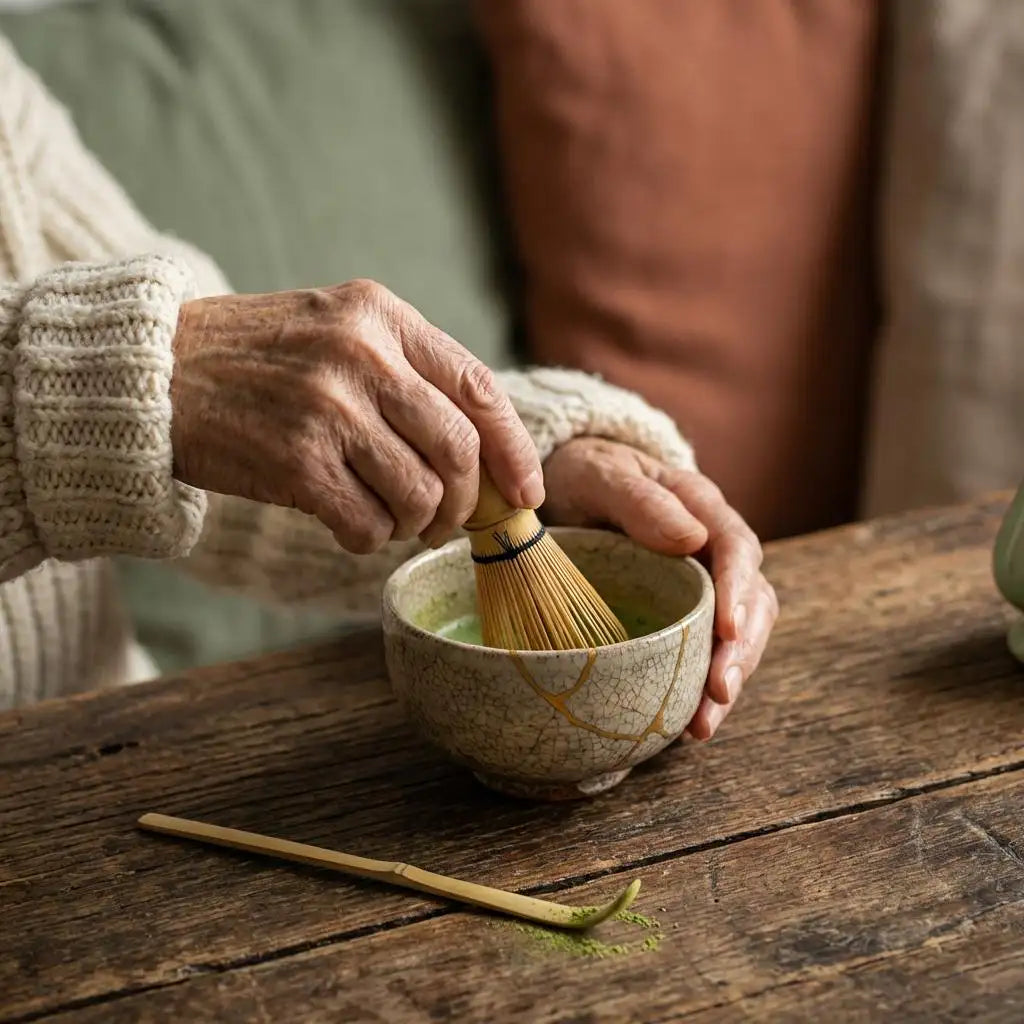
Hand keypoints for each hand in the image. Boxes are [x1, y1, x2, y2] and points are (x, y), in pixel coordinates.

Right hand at [171, 280, 543, 551]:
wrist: (155, 371)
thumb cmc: (259, 359)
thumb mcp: (337, 329)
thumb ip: (407, 372)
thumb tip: (483, 453)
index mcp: (381, 315)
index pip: (478, 387)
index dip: (513, 448)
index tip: (526, 492)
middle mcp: (361, 355)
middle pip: (459, 450)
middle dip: (465, 502)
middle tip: (446, 519)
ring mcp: (328, 408)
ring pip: (420, 495)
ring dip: (415, 523)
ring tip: (393, 519)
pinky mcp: (295, 462)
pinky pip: (368, 524)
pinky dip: (370, 539)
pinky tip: (350, 525)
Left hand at [541, 438, 777, 740]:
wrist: (568, 482)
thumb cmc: (585, 473)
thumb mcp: (601, 474)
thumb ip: (640, 500)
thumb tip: (691, 539)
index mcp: (701, 507)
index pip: (737, 549)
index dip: (738, 591)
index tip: (727, 630)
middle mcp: (712, 547)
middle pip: (751, 601)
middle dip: (741, 650)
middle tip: (719, 693)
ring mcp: (702, 582)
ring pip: (737, 634)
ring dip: (727, 678)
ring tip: (703, 725)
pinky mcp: (683, 611)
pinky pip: (704, 650)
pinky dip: (700, 686)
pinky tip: (687, 723)